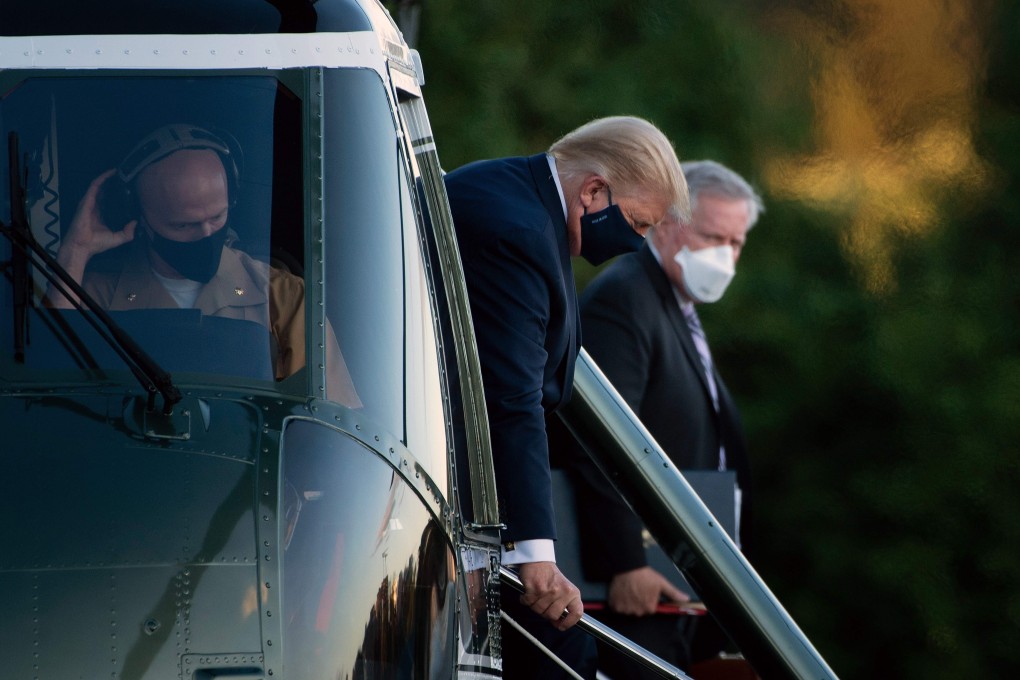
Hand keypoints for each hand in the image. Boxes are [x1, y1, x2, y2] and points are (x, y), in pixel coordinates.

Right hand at [48, 169, 136, 307]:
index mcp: (102, 214)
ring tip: (120, 170)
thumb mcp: (118, 238)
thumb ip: (128, 232)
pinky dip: (102, 178)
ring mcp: (90, 202)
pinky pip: (94, 186)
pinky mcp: (87, 201)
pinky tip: (111, 173)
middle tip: (126, 175)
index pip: (110, 199)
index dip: (118, 192)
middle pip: (105, 190)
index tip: (128, 187)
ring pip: (100, 185)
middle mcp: (96, 207)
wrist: (82, 247)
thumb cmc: (96, 244)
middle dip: (114, 182)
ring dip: (109, 177)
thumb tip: (136, 222)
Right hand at [517, 561, 583, 630]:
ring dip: (534, 605)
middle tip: (543, 603)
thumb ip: (564, 606)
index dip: (569, 623)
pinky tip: (528, 592)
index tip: (561, 626)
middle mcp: (562, 592)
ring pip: (539, 610)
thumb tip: (559, 624)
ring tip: (536, 595)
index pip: (577, 613)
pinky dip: (525, 600)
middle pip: (552, 616)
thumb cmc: (550, 575)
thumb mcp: (564, 589)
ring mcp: (549, 590)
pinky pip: (528, 603)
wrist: (538, 560)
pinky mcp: (535, 588)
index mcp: (572, 592)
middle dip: (545, 612)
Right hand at [607, 566, 689, 615]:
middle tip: (636, 590)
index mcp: (649, 608)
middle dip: (638, 602)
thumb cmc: (645, 575)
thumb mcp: (662, 583)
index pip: (650, 609)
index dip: (648, 600)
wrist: (627, 567)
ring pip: (628, 609)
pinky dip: (618, 602)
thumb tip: (686, 599)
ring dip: (628, 603)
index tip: (645, 591)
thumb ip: (674, 594)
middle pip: (638, 610)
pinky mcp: (615, 606)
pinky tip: (621, 593)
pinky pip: (617, 608)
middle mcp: (637, 612)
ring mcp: (625, 609)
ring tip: (628, 590)